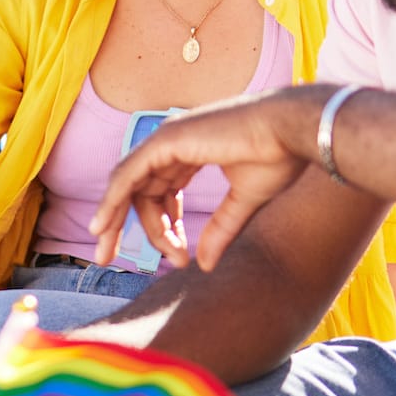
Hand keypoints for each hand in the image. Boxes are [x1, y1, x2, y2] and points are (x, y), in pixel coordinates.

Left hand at [89, 90, 317, 271]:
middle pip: (138, 191)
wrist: (292, 131)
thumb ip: (220, 230)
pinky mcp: (166, 142)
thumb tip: (203, 264)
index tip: (180, 259)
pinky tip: (102, 226)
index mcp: (191, 152)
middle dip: (123, 225)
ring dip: (112, 218)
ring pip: (126, 184)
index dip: (164, 228)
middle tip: (106, 258)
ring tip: (104, 252)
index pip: (161, 193)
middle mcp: (173, 144)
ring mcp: (167, 139)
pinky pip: (128, 175)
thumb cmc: (277, 156)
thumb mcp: (244, 201)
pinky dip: (112, 200)